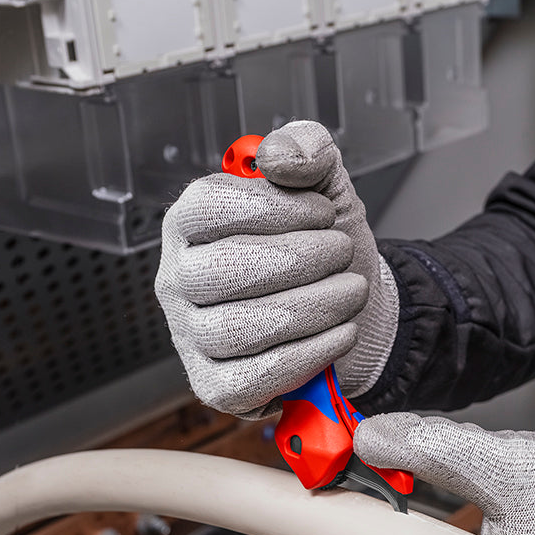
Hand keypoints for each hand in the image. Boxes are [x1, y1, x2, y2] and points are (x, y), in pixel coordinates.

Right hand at [155, 121, 398, 418]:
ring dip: (311, 308)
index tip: (321, 212)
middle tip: (342, 253)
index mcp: (192, 224)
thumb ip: (305, 150)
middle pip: (222, 271)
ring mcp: (192, 336)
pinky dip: (306, 355)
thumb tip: (279, 156)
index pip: (209, 209)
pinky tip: (339, 334)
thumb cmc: (326, 249)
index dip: (274, 209)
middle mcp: (180, 280)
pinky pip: (251, 379)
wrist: (354, 308)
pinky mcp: (215, 384)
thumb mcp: (324, 187)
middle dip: (300, 260)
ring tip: (351, 292)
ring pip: (238, 329)